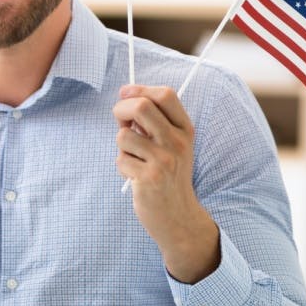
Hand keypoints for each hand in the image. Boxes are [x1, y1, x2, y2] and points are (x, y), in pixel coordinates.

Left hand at [113, 85, 218, 283]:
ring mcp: (164, 160)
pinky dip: (123, 166)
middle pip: (141, 107)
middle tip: (121, 122)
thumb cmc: (168, 174)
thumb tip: (126, 95)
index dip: (140, 90)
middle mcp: (178, 142)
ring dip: (122, 147)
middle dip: (121, 110)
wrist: (177, 215)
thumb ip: (154, 121)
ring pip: (124, 135)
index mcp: (185, 129)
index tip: (126, 93)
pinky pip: (120, 159)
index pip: (165, 95)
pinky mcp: (149, 178)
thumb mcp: (171, 144)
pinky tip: (135, 177)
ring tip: (135, 159)